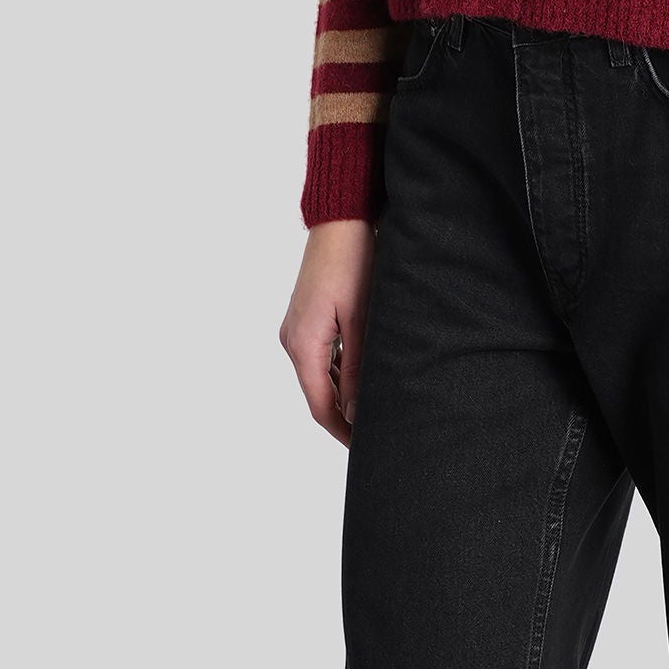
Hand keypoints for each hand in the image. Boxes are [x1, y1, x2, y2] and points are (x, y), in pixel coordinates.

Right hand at [280, 220, 376, 445]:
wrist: (340, 218)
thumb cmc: (353, 262)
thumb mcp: (361, 319)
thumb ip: (357, 368)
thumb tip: (355, 413)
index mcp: (303, 345)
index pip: (321, 406)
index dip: (342, 432)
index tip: (365, 450)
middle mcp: (293, 340)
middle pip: (317, 393)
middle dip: (343, 416)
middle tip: (375, 432)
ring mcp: (297, 327)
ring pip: (319, 374)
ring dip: (342, 392)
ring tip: (374, 406)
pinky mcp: (306, 316)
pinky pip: (320, 354)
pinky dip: (338, 369)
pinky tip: (362, 372)